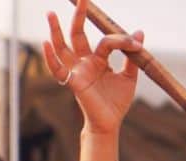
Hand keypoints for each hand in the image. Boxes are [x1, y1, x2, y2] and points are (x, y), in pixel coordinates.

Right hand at [44, 0, 143, 135]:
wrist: (111, 123)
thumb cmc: (117, 102)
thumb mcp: (129, 77)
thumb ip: (132, 57)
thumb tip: (139, 33)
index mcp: (98, 59)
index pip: (106, 41)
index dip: (121, 40)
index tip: (136, 43)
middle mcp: (84, 62)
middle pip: (78, 34)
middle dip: (78, 15)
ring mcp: (77, 71)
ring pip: (63, 47)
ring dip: (56, 30)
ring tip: (50, 13)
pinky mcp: (73, 82)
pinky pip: (58, 69)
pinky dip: (50, 57)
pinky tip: (45, 43)